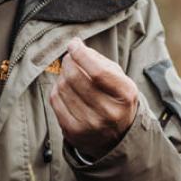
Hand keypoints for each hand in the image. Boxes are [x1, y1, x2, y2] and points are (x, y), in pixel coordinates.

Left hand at [50, 38, 138, 159]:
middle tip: (70, 58)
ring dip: (63, 75)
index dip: (81, 54)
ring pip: (63, 87)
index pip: (98, 71)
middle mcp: (108, 112)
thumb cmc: (116, 99)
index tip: (74, 44)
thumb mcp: (119, 79)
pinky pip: (55, 100)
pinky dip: (57, 89)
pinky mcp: (73, 131)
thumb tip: (75, 45)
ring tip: (70, 74)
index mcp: (125, 95)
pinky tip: (65, 89)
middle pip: (76, 77)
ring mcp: (90, 124)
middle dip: (69, 61)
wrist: (116, 136)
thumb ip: (99, 61)